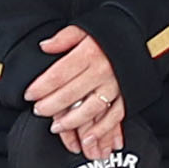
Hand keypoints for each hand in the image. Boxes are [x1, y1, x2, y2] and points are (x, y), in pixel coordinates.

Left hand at [26, 24, 128, 159]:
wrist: (139, 32)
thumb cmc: (109, 31)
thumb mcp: (84, 27)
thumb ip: (64, 38)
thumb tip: (44, 46)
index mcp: (89, 53)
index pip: (59, 73)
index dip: (41, 86)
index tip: (29, 94)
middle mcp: (102, 71)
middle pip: (71, 94)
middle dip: (50, 105)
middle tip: (38, 111)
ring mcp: (116, 85)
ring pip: (90, 109)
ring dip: (71, 121)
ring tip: (56, 127)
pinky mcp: (127, 95)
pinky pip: (114, 117)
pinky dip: (101, 130)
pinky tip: (87, 139)